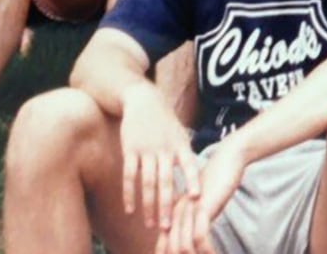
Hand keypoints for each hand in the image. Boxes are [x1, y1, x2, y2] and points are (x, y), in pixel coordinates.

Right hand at [119, 84, 200, 234]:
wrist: (144, 100)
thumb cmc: (165, 122)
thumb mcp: (180, 134)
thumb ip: (185, 156)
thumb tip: (196, 178)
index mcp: (180, 145)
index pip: (190, 165)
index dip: (193, 181)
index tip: (196, 198)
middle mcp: (165, 148)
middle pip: (166, 181)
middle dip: (167, 206)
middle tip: (168, 227)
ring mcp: (147, 150)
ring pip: (148, 182)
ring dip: (149, 205)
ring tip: (150, 224)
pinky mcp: (130, 150)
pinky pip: (130, 175)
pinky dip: (130, 194)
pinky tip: (131, 210)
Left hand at [158, 138, 244, 253]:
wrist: (226, 159)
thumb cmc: (215, 184)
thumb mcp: (200, 207)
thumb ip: (192, 224)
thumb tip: (191, 244)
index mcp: (172, 215)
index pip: (163, 247)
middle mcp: (176, 215)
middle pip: (171, 249)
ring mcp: (187, 211)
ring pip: (182, 247)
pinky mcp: (202, 207)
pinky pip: (200, 237)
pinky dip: (207, 251)